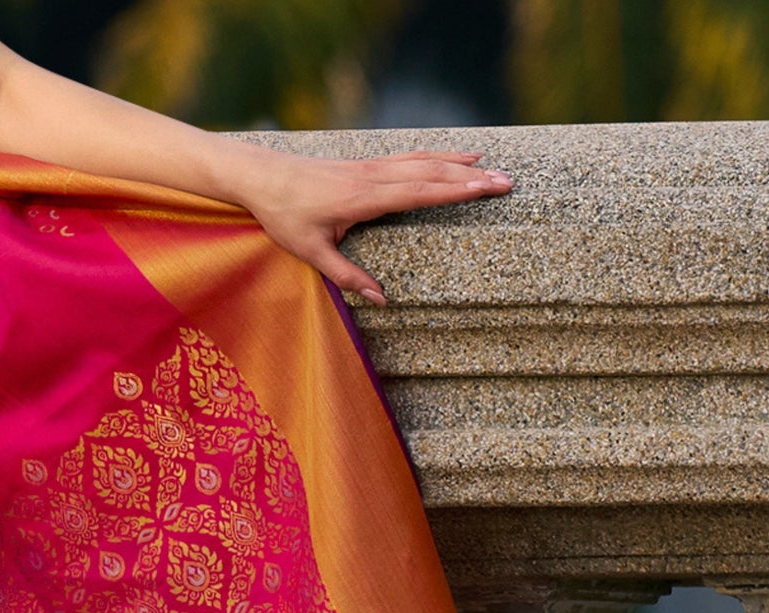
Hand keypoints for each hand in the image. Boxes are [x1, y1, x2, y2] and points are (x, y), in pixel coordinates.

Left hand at [242, 151, 514, 304]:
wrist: (262, 176)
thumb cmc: (284, 216)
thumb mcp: (312, 253)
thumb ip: (348, 277)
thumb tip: (381, 300)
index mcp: (363, 198)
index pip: (418, 192)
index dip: (453, 190)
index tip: (484, 189)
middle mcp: (372, 177)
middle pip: (430, 173)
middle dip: (470, 177)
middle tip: (506, 181)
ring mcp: (370, 167)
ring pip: (422, 160)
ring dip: (457, 163)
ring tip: (490, 166)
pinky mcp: (366, 165)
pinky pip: (408, 157)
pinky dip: (435, 156)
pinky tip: (452, 157)